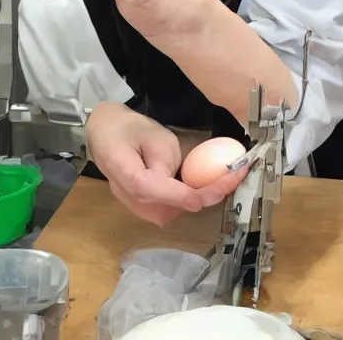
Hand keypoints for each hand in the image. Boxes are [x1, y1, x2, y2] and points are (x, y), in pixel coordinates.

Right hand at [86, 102, 245, 226]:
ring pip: (176, 212)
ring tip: (227, 178)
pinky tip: (208, 183)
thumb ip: (167, 162)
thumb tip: (187, 188)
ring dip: (202, 197)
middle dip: (207, 195)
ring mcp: (137, 207)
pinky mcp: (145, 208)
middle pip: (172, 207)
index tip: (214, 192)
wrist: (105, 134)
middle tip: (237, 174)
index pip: (156, 190)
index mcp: (128, 176)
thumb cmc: (130, 130)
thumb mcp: (153, 136)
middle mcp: (131, 199)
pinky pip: (172, 209)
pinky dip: (192, 198)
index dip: (185, 196)